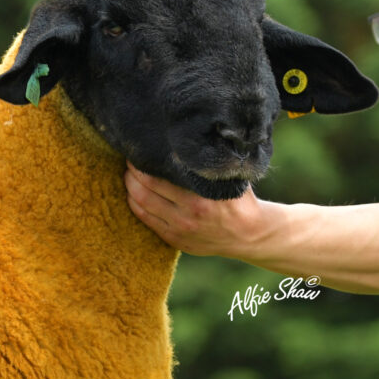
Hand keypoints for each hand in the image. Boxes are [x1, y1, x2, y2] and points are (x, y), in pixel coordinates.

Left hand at [123, 164, 267, 256]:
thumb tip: (193, 140)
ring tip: (129, 176)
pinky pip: (145, 220)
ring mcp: (178, 229)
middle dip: (132, 174)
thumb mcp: (231, 179)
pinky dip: (135, 205)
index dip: (143, 164)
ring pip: (140, 205)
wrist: (249, 234)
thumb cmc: (239, 199)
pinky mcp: (173, 239)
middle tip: (130, 162)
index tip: (139, 152)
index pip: (158, 177)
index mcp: (200, 198)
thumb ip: (210, 165)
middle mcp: (186, 214)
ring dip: (130, 188)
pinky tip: (134, 194)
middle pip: (144, 190)